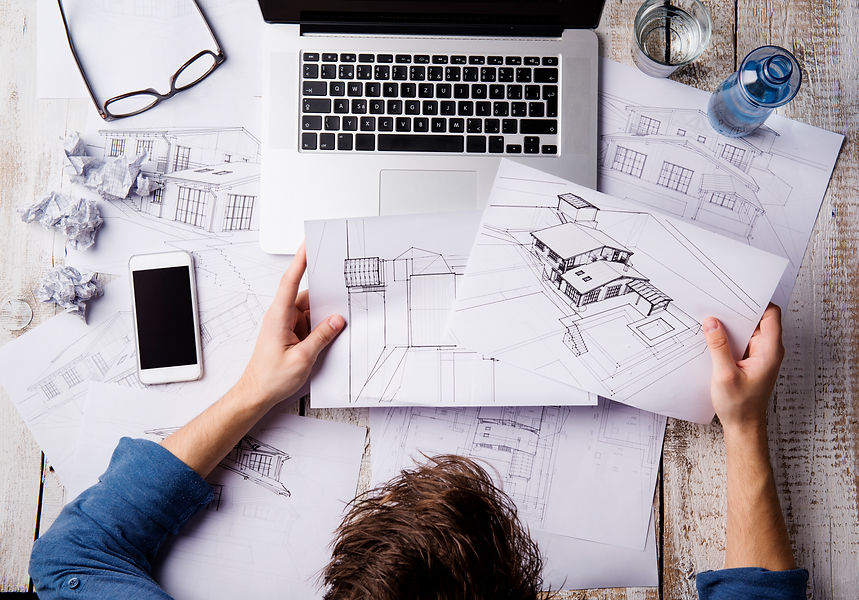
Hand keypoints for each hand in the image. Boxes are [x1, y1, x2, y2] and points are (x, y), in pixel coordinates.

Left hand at [239, 243, 344, 406]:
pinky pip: (309, 321)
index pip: (289, 282)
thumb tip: (336, 320)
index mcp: (279, 317)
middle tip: (341, 282)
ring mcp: (285, 324)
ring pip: (309, 309)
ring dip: (323, 313)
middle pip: (305, 294)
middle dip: (323, 290)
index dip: (299, 261)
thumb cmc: (270, 378)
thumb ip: (321, 337)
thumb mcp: (302, 359)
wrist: (256, 393)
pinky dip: (321, 324)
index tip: (307, 245)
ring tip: (340, 316)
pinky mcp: (290, 333)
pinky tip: (332, 330)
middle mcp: (280, 316)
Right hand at [703, 304, 783, 435]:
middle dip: (738, 310)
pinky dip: (727, 337)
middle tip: (718, 305)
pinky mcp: (749, 360)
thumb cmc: (740, 406)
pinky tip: (712, 337)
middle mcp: (768, 350)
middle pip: (757, 318)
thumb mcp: (724, 375)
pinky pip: (740, 341)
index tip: (738, 294)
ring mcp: (759, 355)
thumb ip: (718, 346)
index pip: (771, 314)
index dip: (756, 301)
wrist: (743, 427)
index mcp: (770, 351)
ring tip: (711, 320)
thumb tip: (711, 323)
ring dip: (731, 325)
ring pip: (747, 329)